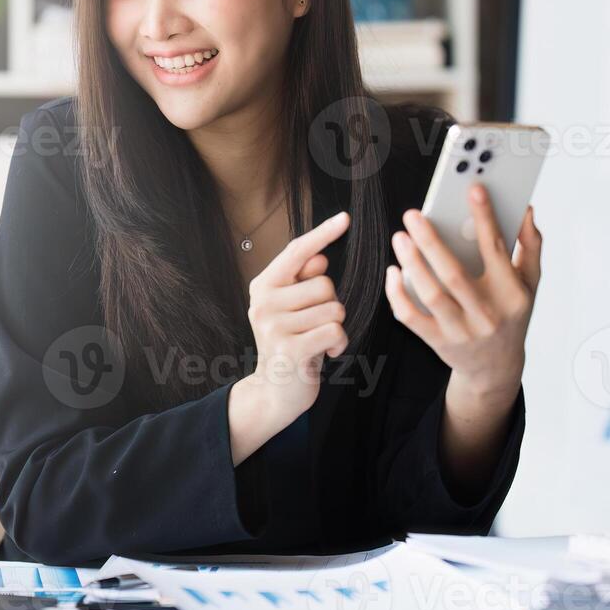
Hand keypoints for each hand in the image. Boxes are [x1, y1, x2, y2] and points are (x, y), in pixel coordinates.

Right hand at [228, 211, 350, 461]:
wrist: (273, 391)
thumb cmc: (290, 342)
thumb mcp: (291, 308)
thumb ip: (301, 281)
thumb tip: (320, 257)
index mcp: (264, 286)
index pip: (297, 251)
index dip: (323, 233)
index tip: (345, 218)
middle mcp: (264, 303)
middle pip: (325, 284)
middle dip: (332, 304)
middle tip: (315, 324)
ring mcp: (274, 327)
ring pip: (334, 308)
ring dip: (337, 326)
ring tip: (319, 340)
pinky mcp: (291, 350)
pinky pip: (335, 331)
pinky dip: (339, 343)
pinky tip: (327, 353)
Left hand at [384, 185, 541, 403]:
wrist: (496, 368)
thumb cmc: (510, 317)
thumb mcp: (529, 284)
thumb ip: (530, 246)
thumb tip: (527, 210)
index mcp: (511, 293)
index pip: (496, 250)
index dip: (485, 218)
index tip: (472, 190)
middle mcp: (486, 313)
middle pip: (454, 274)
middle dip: (431, 242)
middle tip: (413, 215)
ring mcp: (461, 331)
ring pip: (431, 295)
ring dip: (412, 264)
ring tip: (400, 238)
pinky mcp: (438, 342)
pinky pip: (411, 317)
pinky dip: (398, 294)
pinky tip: (393, 271)